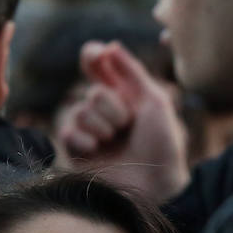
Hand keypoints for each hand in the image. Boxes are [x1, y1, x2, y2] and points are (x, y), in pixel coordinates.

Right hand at [56, 40, 189, 200]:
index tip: (97, 56)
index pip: (98, 66)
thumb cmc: (163, 145)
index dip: (93, 57)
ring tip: (117, 142)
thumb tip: (110, 46)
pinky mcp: (77, 152)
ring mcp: (90, 131)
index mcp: (125, 95)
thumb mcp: (156, 102)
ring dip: (103, 126)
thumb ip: (133, 72)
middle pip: (93, 91)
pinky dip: (86, 140)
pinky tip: (98, 151)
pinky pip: (69, 132)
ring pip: (80, 111)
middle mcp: (105, 111)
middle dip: (113, 107)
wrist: (156, 185)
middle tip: (128, 126)